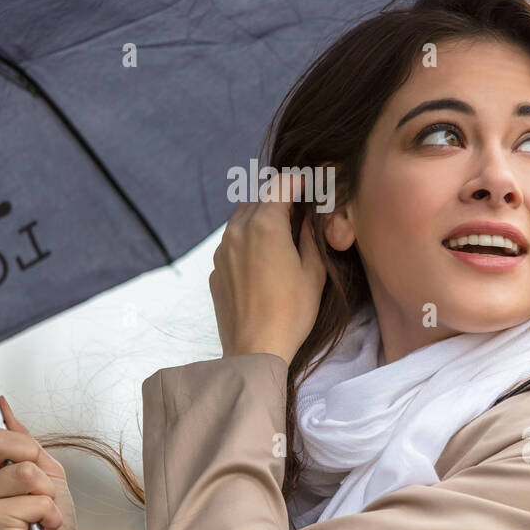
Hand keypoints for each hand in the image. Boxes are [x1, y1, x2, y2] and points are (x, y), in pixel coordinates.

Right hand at [0, 366, 80, 529]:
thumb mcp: (43, 468)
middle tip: (39, 482)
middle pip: (0, 439)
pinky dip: (47, 512)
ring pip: (24, 471)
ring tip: (40, 511)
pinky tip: (40, 525)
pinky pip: (32, 499)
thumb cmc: (45, 519)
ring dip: (45, 493)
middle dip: (31, 456)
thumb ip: (21, 438)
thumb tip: (0, 403)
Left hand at [210, 171, 326, 365]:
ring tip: (281, 237)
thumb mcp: (314, 272)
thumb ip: (312, 237)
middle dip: (278, 200)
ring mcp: (222, 250)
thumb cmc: (291, 312)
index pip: (281, 184)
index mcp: (265, 224)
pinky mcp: (215, 269)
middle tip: (299, 213)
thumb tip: (310, 218)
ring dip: (260, 219)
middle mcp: (238, 230)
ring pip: (241, 219)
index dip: (299, 180)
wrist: (255, 349)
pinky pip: (232, 243)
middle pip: (259, 199)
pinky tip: (262, 262)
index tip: (311, 186)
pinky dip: (247, 242)